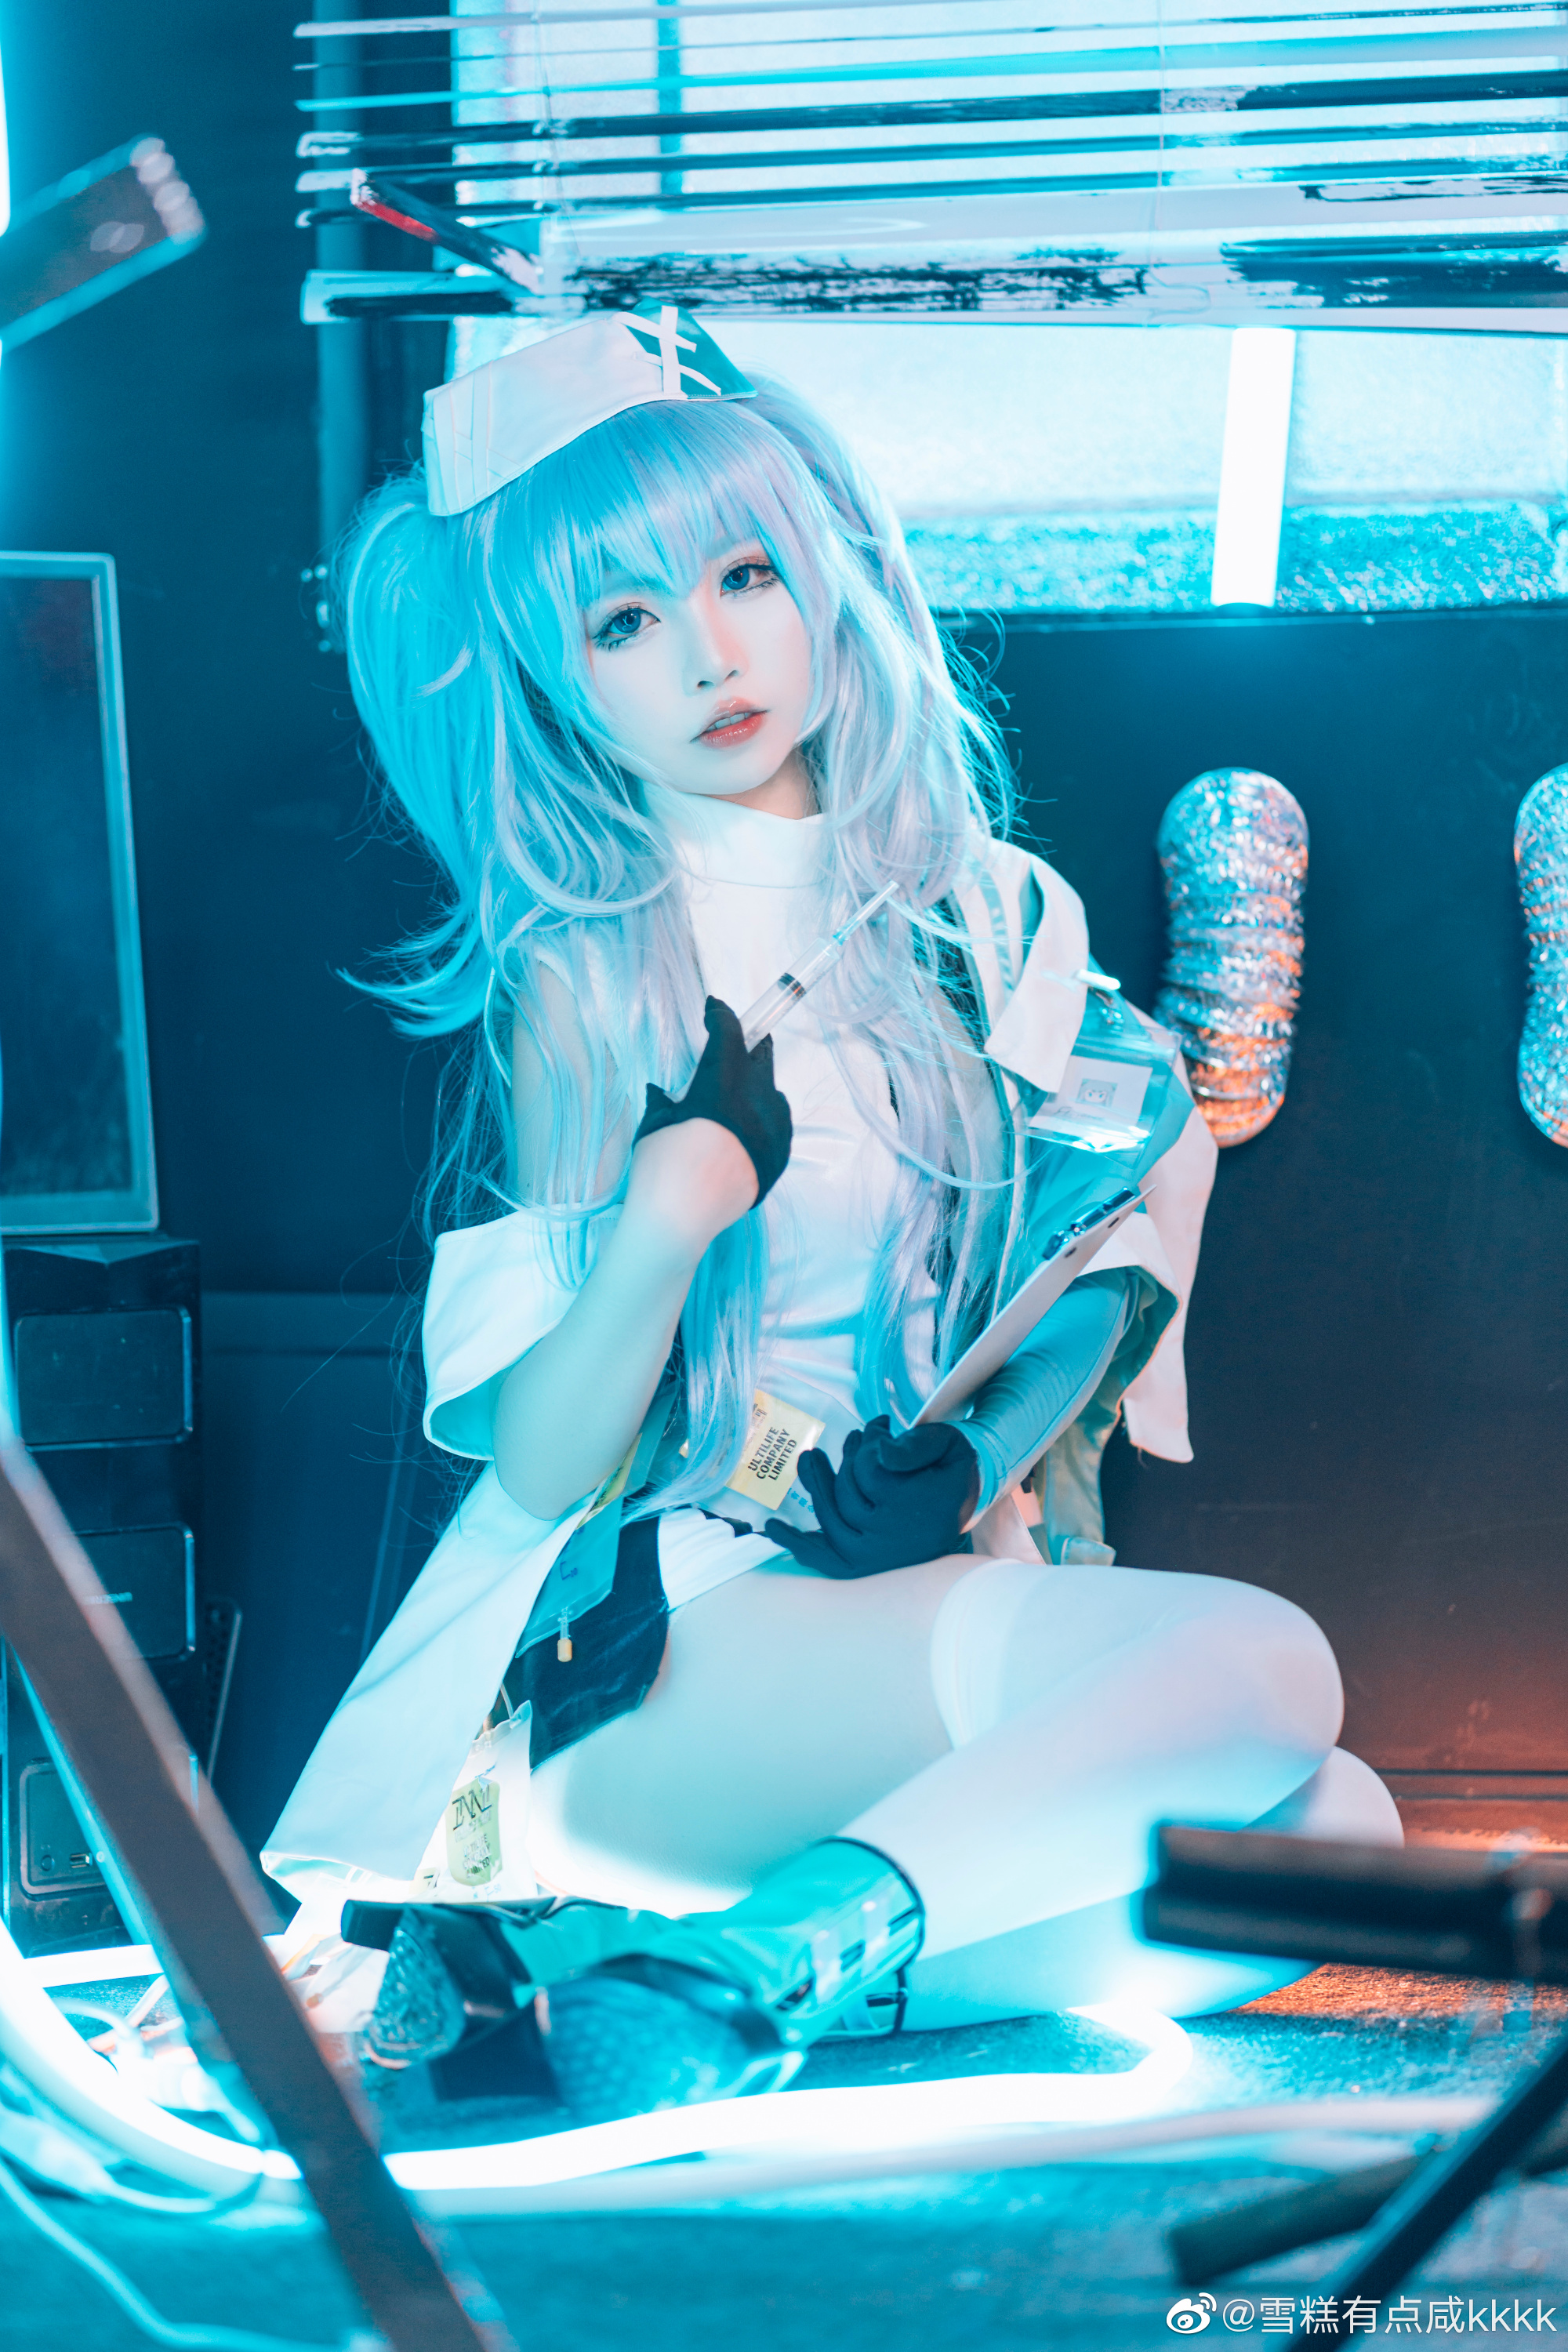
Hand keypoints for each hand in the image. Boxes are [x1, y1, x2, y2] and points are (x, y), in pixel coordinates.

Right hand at [632, 996, 791, 1226]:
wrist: (681, 1222)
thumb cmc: (660, 1169)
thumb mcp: (654, 1124)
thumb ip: (664, 1102)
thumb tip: (662, 1093)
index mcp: (722, 1084)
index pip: (729, 1034)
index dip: (720, 1016)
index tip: (714, 1008)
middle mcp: (755, 1101)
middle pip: (761, 1057)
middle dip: (747, 1046)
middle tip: (735, 1046)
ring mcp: (773, 1131)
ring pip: (773, 1094)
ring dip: (757, 1087)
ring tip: (738, 1097)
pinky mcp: (779, 1158)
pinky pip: (779, 1126)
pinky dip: (765, 1119)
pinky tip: (747, 1129)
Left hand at [765, 1416, 979, 1576]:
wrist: (963, 1514)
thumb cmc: (950, 1473)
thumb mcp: (947, 1446)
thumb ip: (918, 1443)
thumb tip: (880, 1451)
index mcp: (922, 1508)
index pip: (872, 1470)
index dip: (870, 1443)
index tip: (878, 1428)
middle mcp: (897, 1539)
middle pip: (850, 1493)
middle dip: (849, 1459)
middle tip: (853, 1438)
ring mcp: (876, 1558)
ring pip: (833, 1517)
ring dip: (818, 1485)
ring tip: (811, 1458)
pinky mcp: (862, 1567)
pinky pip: (824, 1558)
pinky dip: (797, 1543)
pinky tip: (772, 1526)